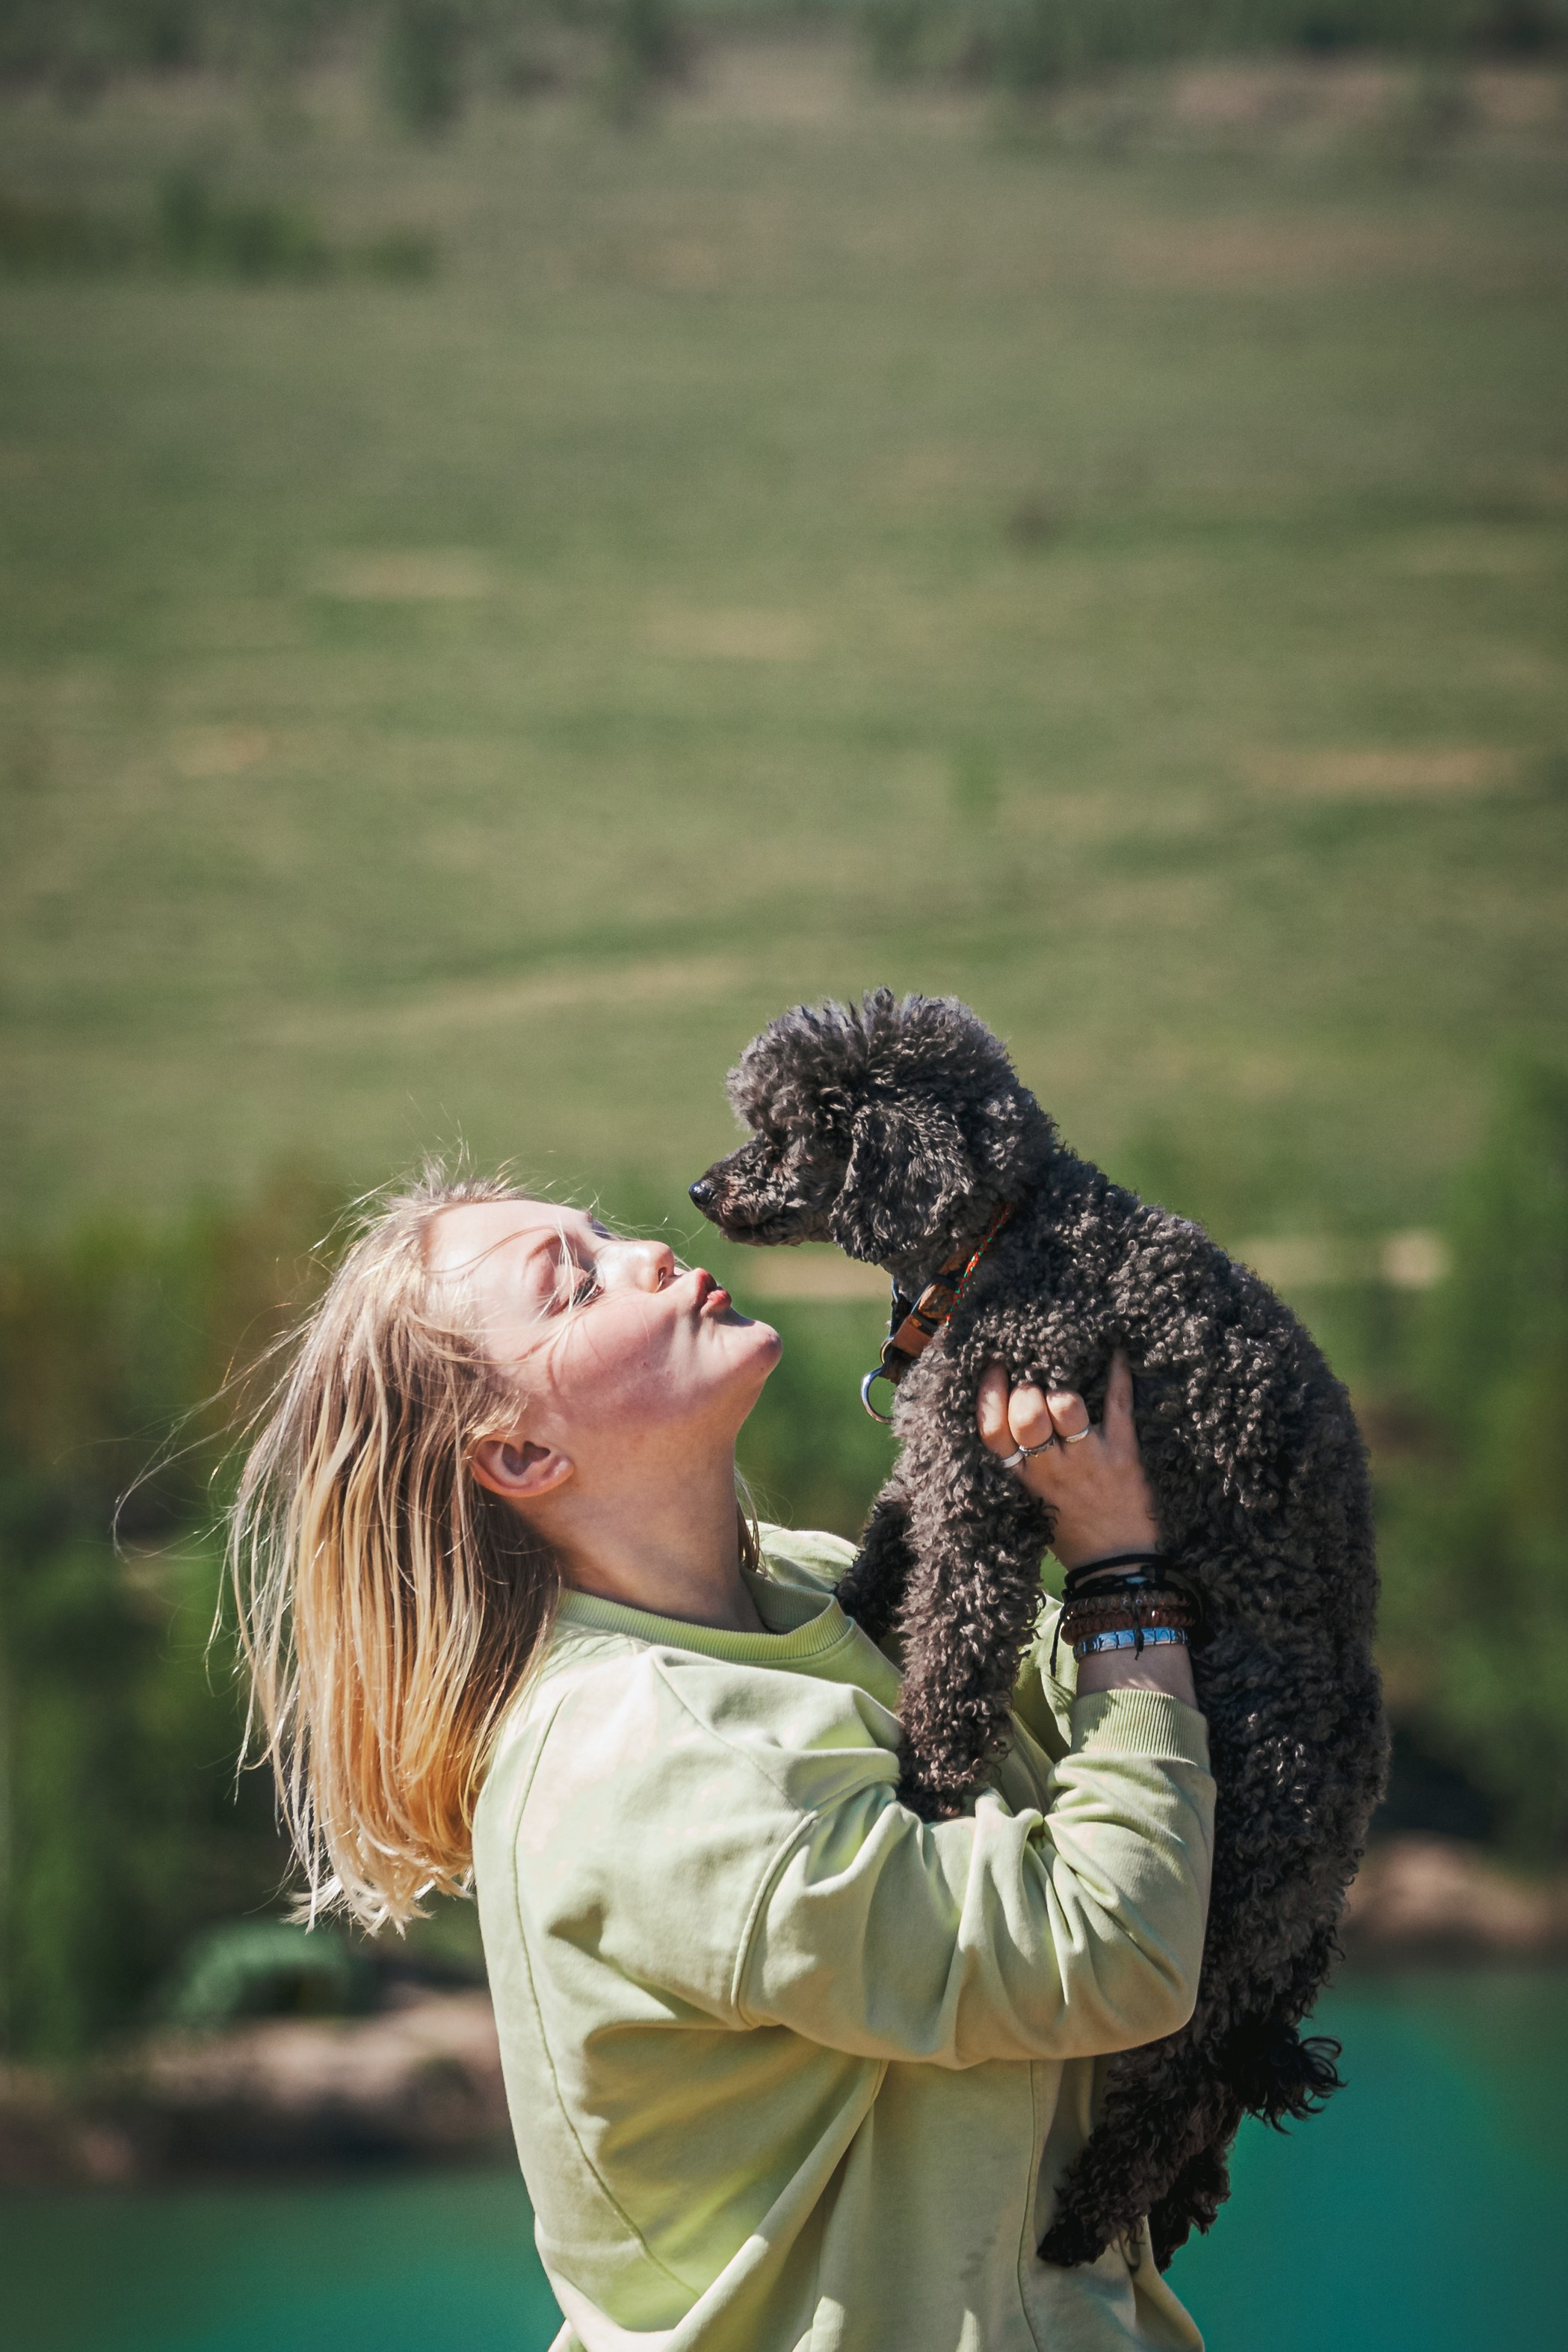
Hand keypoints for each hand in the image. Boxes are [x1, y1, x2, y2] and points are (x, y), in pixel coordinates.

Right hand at [976, 1350, 1158, 1568]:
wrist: (1118, 1567)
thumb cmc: (1070, 1532)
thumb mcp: (1030, 1503)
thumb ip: (1017, 1465)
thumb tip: (1005, 1410)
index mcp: (1025, 1480)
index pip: (993, 1432)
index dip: (989, 1395)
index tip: (995, 1368)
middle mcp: (1053, 1468)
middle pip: (1027, 1415)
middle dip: (1027, 1390)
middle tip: (1035, 1383)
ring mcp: (1090, 1459)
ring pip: (1069, 1406)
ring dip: (1064, 1389)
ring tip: (1067, 1383)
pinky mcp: (1125, 1454)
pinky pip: (1119, 1404)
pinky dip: (1118, 1373)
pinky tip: (1116, 1351)